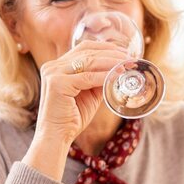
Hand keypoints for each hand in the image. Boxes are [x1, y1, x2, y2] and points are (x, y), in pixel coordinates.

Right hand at [22, 42, 134, 177]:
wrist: (57, 136)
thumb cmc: (72, 118)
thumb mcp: (89, 94)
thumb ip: (99, 81)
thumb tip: (118, 72)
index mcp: (58, 66)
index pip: (84, 49)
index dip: (106, 48)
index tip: (125, 53)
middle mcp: (53, 66)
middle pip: (87, 52)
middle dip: (112, 54)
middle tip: (131, 59)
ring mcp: (54, 73)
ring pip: (89, 62)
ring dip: (111, 62)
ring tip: (127, 65)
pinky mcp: (57, 84)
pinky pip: (87, 77)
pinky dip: (104, 76)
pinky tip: (117, 76)